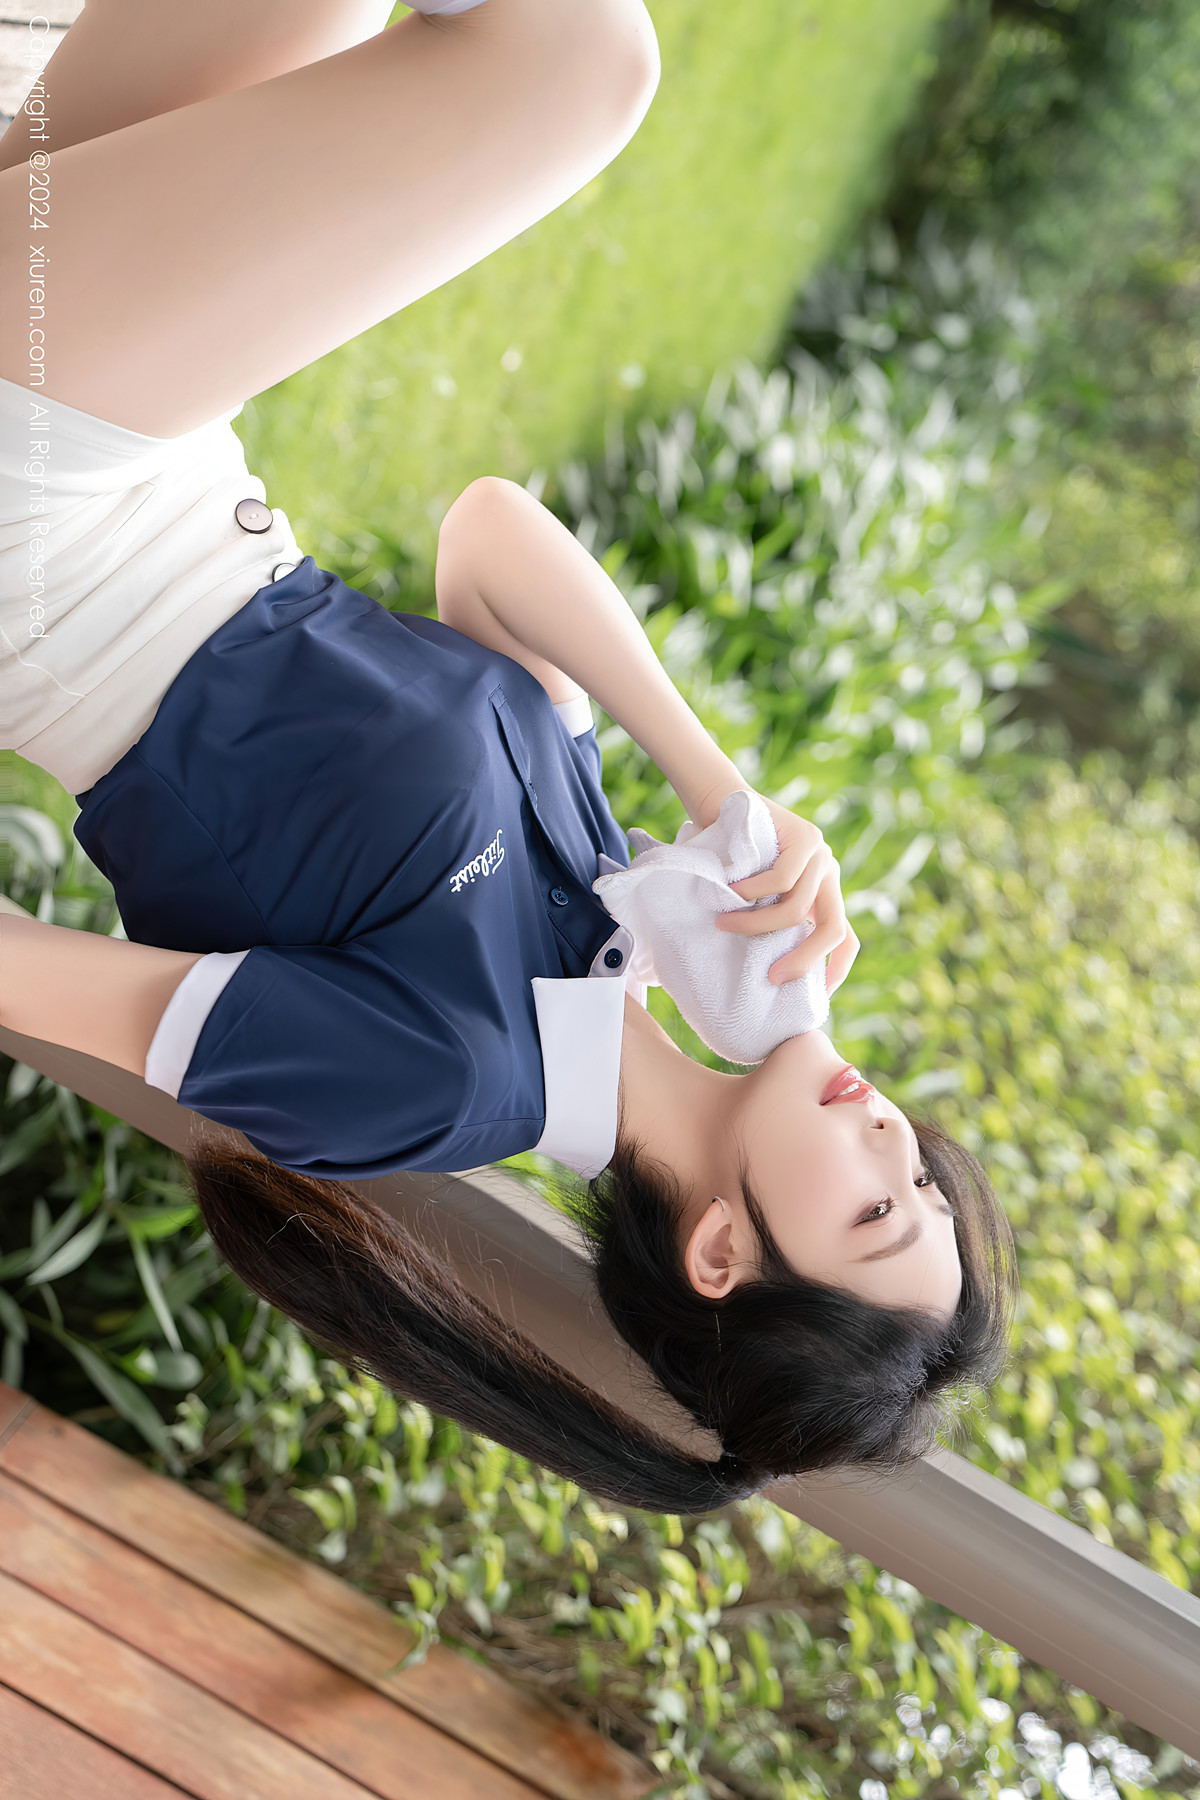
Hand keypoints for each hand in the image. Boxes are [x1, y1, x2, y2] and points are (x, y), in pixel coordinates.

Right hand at [713, 795, 859, 992]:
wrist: (720, 803)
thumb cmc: (730, 860)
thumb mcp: (755, 900)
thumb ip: (769, 923)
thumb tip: (764, 978)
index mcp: (823, 896)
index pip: (846, 939)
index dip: (837, 971)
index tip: (815, 998)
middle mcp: (829, 876)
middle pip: (833, 930)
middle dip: (804, 959)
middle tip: (771, 978)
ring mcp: (821, 854)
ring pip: (797, 907)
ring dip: (757, 924)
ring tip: (726, 926)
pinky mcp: (806, 836)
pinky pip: (781, 879)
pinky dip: (752, 894)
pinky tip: (731, 895)